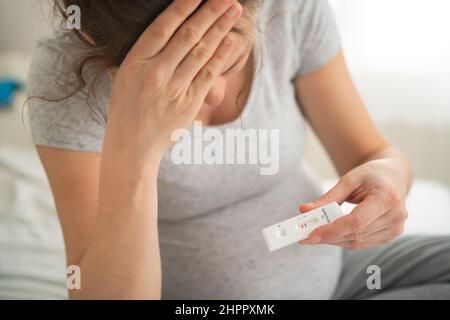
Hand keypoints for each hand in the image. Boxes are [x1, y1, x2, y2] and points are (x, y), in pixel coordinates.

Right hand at [102, 0, 242, 170]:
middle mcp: (155, 73)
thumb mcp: (124, 77)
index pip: (162, 27)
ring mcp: (173, 90)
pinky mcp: (188, 104)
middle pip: (187, 35)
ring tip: (233, 10)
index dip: (182, 7)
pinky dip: (220, 56)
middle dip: (209, 12)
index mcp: (135, 62)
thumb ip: (144, 56)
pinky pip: (207, 75)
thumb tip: (165, 32)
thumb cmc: (127, 109)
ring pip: (201, 52)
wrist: (132, 147)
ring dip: (220, 28)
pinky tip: (230, 40)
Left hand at [298, 158, 409, 249]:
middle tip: (305, 237)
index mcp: (387, 197)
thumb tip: (304, 210)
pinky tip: (330, 235)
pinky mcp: (391, 235)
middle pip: (356, 234)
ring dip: (334, 240)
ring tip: (315, 234)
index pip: (356, 222)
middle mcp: (396, 215)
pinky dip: (343, 240)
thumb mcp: (349, 180)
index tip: (311, 235)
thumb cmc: (371, 174)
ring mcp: (396, 228)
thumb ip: (328, 198)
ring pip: (358, 242)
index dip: (332, 231)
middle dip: (328, 237)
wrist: (393, 176)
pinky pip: (362, 243)